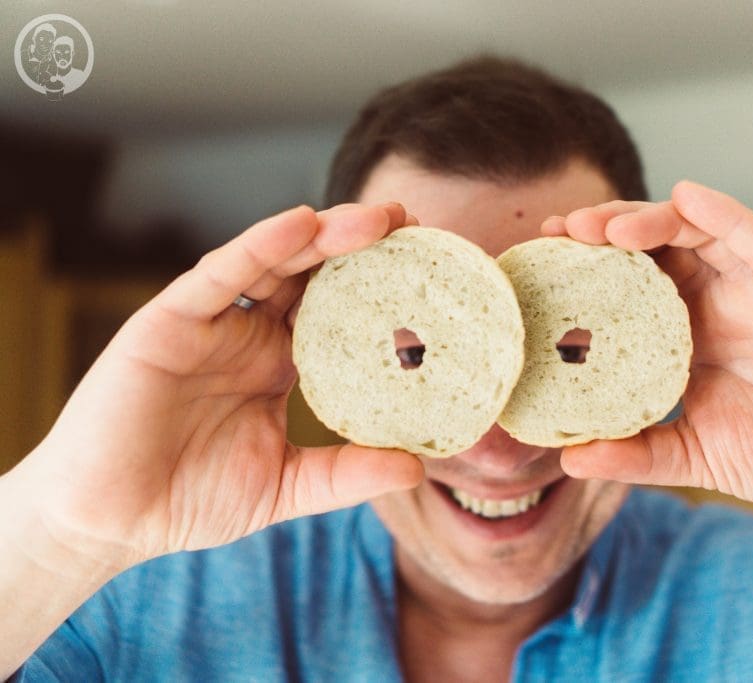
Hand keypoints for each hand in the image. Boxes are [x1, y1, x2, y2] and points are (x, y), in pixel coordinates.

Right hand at [10, 203, 424, 568]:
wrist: (110, 522)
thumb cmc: (191, 501)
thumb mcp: (285, 487)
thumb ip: (344, 475)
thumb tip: (418, 469)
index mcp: (279, 364)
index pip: (339, 313)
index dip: (382, 289)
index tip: (433, 270)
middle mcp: (250, 335)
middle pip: (313, 276)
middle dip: (361, 246)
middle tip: (412, 222)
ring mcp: (211, 324)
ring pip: (273, 263)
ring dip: (323, 235)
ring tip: (375, 218)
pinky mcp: (168, 322)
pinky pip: (218, 276)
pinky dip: (258, 247)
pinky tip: (299, 225)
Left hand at [543, 182, 752, 524]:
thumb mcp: (695, 454)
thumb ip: (637, 454)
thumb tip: (569, 460)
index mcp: (690, 328)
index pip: (629, 282)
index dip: (587, 267)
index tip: (542, 261)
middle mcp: (720, 296)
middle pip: (655, 245)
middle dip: (605, 232)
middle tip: (561, 231)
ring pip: (699, 229)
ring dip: (650, 218)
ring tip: (605, 226)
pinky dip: (725, 214)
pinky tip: (688, 198)